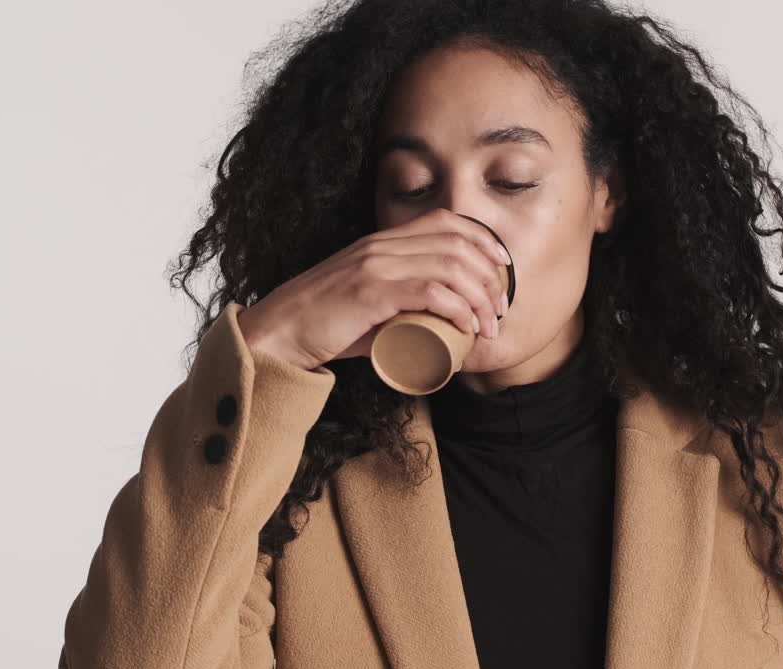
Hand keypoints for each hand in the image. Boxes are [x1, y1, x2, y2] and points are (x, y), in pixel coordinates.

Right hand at [236, 208, 512, 370]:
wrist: (278, 335)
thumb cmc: (324, 326)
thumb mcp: (367, 302)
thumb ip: (397, 301)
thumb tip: (436, 320)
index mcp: (382, 242)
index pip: (446, 221)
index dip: (484, 239)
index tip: (503, 269)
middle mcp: (381, 246)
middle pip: (457, 244)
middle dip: (491, 277)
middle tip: (499, 311)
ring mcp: (375, 266)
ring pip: (451, 267)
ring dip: (480, 298)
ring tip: (489, 326)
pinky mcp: (370, 293)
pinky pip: (430, 292)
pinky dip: (458, 308)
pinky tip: (467, 326)